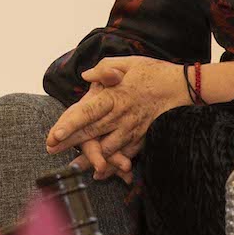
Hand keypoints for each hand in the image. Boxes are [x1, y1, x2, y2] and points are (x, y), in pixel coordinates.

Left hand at [46, 57, 191, 176]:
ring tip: (72, 165)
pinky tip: (101, 172)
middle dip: (69, 143)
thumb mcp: (128, 63)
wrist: (184, 87)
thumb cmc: (154, 72)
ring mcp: (132, 129)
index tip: (53, 135)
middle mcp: (121, 116)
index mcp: (114, 97)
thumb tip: (86, 75)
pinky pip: (126, 155)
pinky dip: (113, 165)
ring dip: (89, 158)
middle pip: (91, 132)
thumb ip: (105, 69)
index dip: (68, 125)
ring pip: (107, 149)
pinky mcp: (143, 137)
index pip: (86, 113)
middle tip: (50, 150)